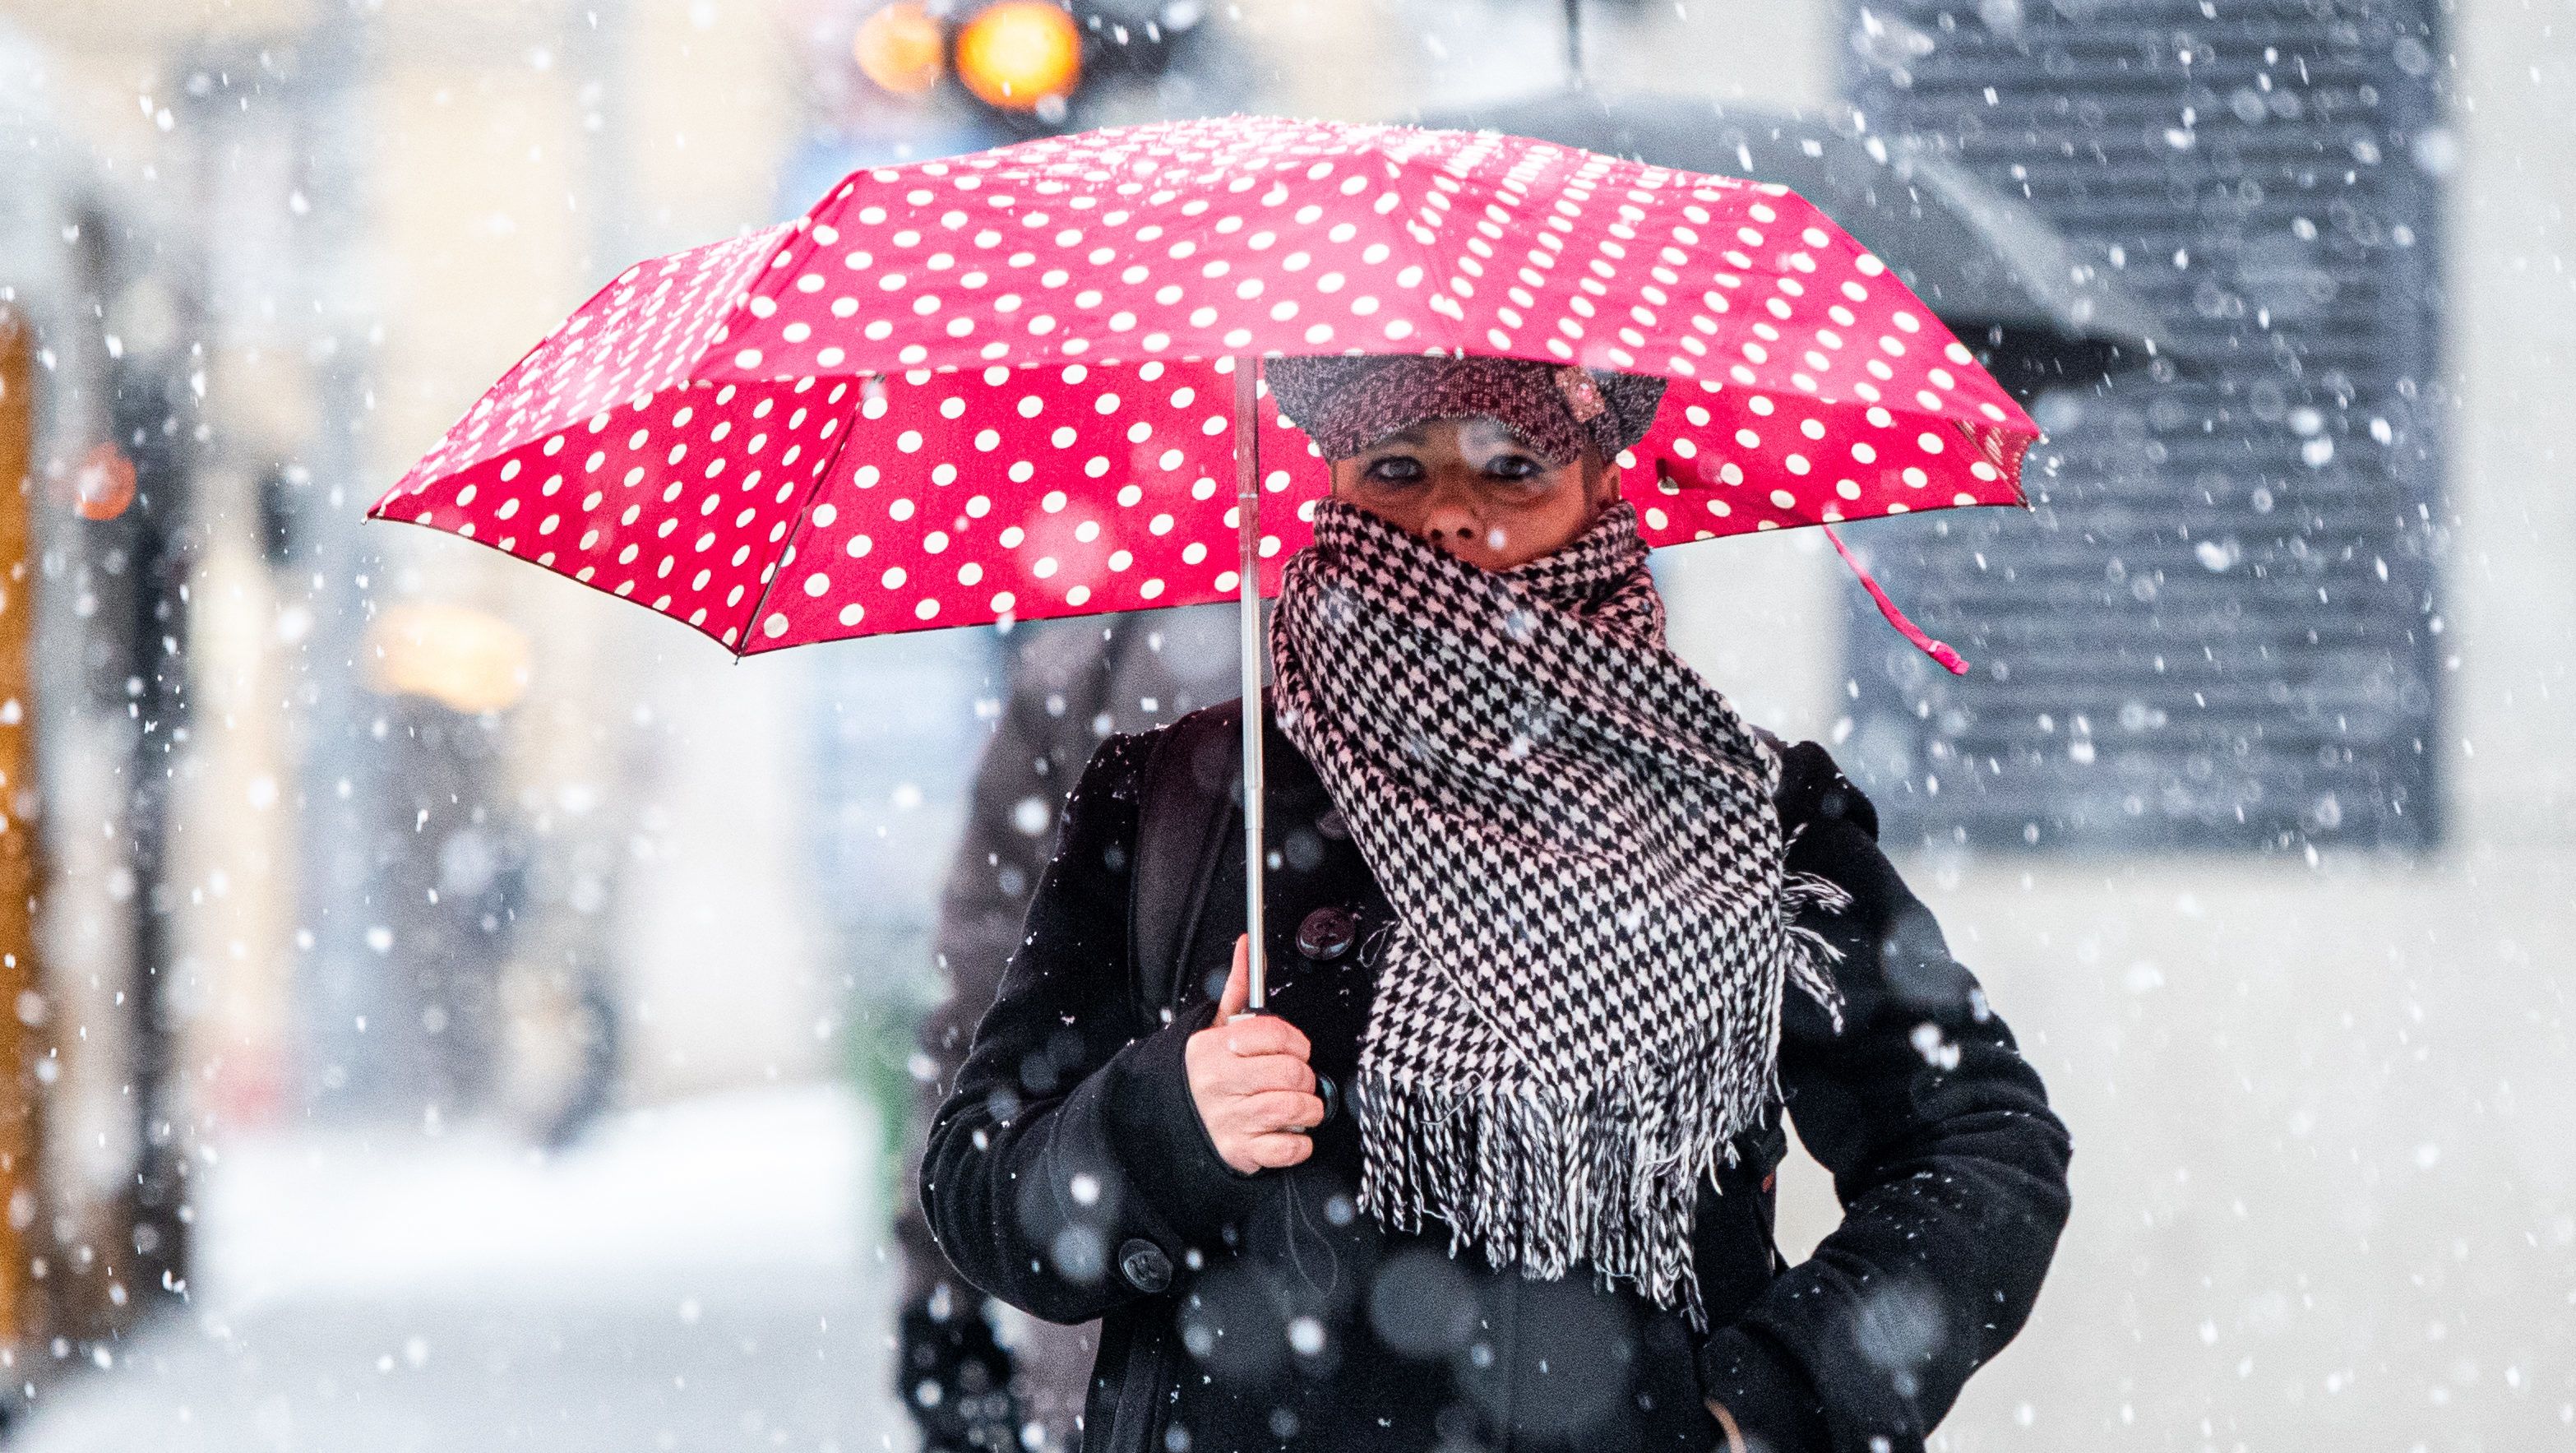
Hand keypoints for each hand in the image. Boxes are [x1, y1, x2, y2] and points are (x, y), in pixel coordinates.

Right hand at [1184, 935, 1323, 1172]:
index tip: (1297, 1049)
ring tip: (1297, 1106)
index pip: (1274, 1034)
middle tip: (1296, 1079)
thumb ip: (1238, 988)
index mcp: (1215, 1048)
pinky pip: (1290, 1148)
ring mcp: (1231, 1120)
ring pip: (1295, 1109)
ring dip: (1308, 1109)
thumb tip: (1247, 945)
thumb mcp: (1214, 1028)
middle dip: (1304, 1077)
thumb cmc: (1201, 1074)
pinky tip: (1288, 1131)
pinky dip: (1299, 1142)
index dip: (1297, 1041)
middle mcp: (1221, 1083)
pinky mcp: (1240, 1151)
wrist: (1165, 1122)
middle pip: (1292, 1073)